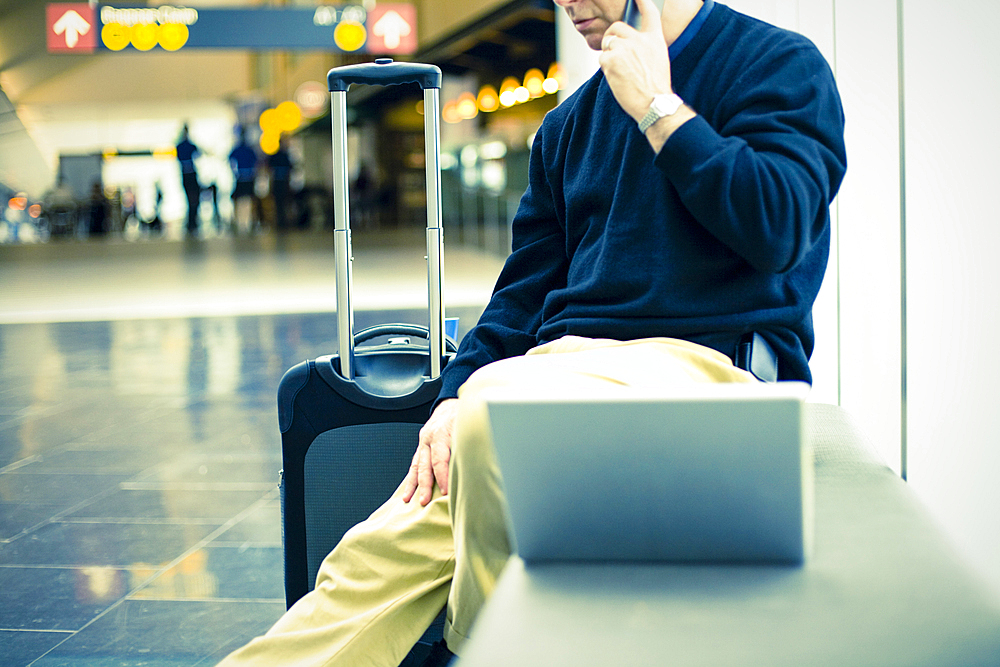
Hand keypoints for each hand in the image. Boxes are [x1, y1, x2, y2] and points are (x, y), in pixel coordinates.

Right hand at [402, 399, 459, 505]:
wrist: (450, 404)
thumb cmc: (461, 414)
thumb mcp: (466, 425)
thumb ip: (466, 444)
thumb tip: (474, 464)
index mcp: (440, 433)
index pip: (440, 460)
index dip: (443, 477)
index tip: (446, 492)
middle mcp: (428, 438)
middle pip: (425, 465)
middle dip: (424, 485)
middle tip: (424, 501)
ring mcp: (422, 442)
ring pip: (415, 465)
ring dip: (413, 484)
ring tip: (407, 499)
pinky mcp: (421, 446)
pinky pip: (414, 463)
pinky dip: (411, 477)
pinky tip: (408, 489)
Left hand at [598, 0, 673, 122]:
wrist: (653, 102)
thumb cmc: (655, 86)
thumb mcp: (658, 59)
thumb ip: (645, 46)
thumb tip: (627, 43)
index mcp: (654, 38)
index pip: (649, 12)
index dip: (642, 1)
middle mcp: (640, 39)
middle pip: (617, 27)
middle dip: (611, 36)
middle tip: (612, 49)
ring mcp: (625, 48)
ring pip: (608, 44)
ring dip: (609, 55)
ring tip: (619, 71)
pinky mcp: (612, 59)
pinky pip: (602, 58)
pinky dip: (606, 68)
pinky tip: (616, 77)